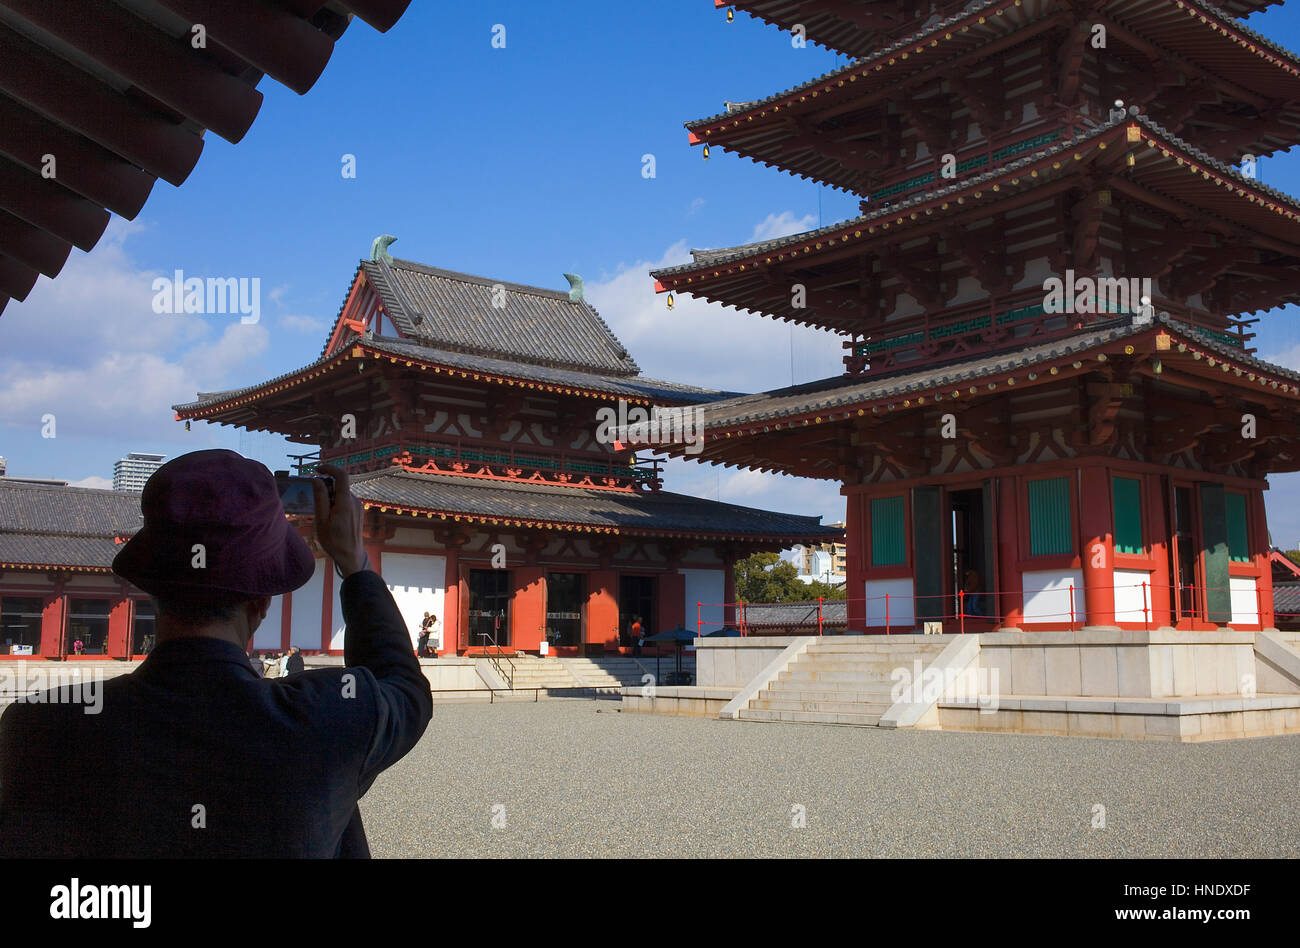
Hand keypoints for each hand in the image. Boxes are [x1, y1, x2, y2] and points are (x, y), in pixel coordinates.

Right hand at [311, 462, 367, 577]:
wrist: (350, 556)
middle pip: (339, 485)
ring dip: (330, 497)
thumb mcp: (321, 520)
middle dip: (326, 488)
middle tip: (315, 501)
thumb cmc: (334, 541)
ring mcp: (358, 505)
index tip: (317, 469)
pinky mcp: (358, 510)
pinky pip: (345, 500)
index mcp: (346, 503)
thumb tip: (316, 480)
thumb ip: (320, 498)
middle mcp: (355, 501)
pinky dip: (336, 503)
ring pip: (341, 493)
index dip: (329, 468)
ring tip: (324, 515)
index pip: (342, 476)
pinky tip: (331, 518)